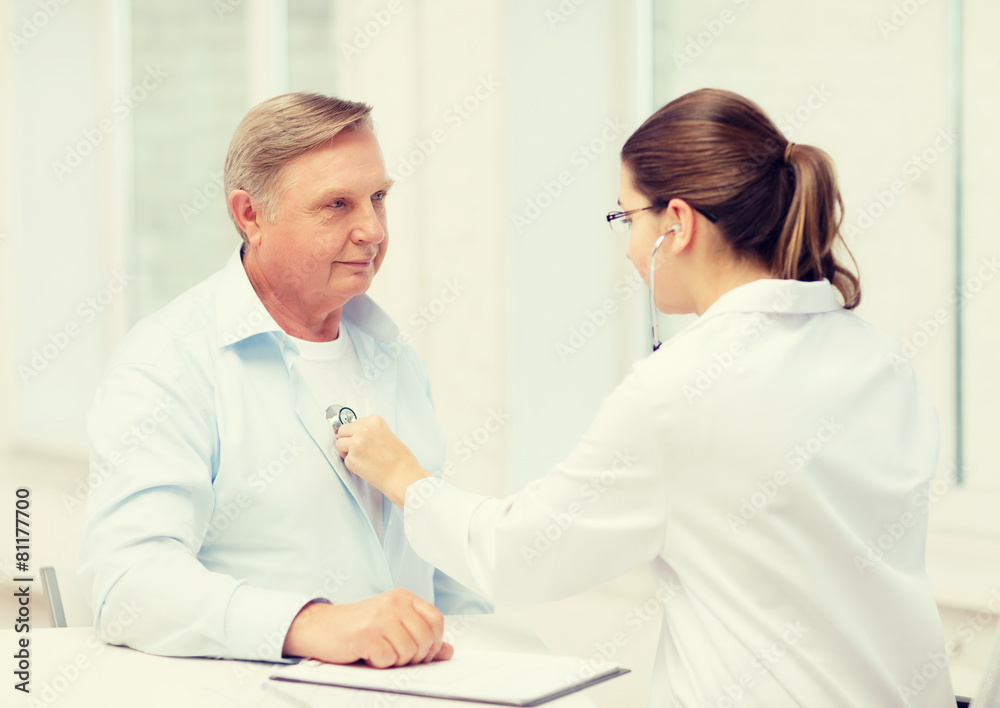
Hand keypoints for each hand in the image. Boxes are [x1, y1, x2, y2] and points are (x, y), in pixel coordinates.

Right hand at [282, 589, 454, 667]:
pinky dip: (379, 664)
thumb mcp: (393, 626)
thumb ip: (420, 636)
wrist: (320, 627)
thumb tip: (448, 651)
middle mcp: (394, 603)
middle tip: (398, 656)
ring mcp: (380, 617)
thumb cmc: (357, 627)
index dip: (435, 641)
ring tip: (381, 653)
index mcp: (403, 597)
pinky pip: (388, 660)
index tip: (424, 651)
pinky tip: (368, 654)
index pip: (436, 619)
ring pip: (409, 652)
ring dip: (396, 662)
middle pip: (425, 639)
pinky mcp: (367, 634)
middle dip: (415, 657)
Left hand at [335, 415, 429, 506]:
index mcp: (374, 421)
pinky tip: (364, 467)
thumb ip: (373, 431)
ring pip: (339, 444)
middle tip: (355, 448)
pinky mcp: (351, 459)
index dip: (356, 432)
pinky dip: (352, 465)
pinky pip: (345, 460)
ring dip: (346, 451)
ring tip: (359, 458)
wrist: (402, 476)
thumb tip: (359, 434)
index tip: (359, 438)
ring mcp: (356, 444)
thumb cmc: (401, 460)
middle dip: (347, 439)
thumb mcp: (388, 435)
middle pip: (342, 430)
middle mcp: (363, 429)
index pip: (354, 422)